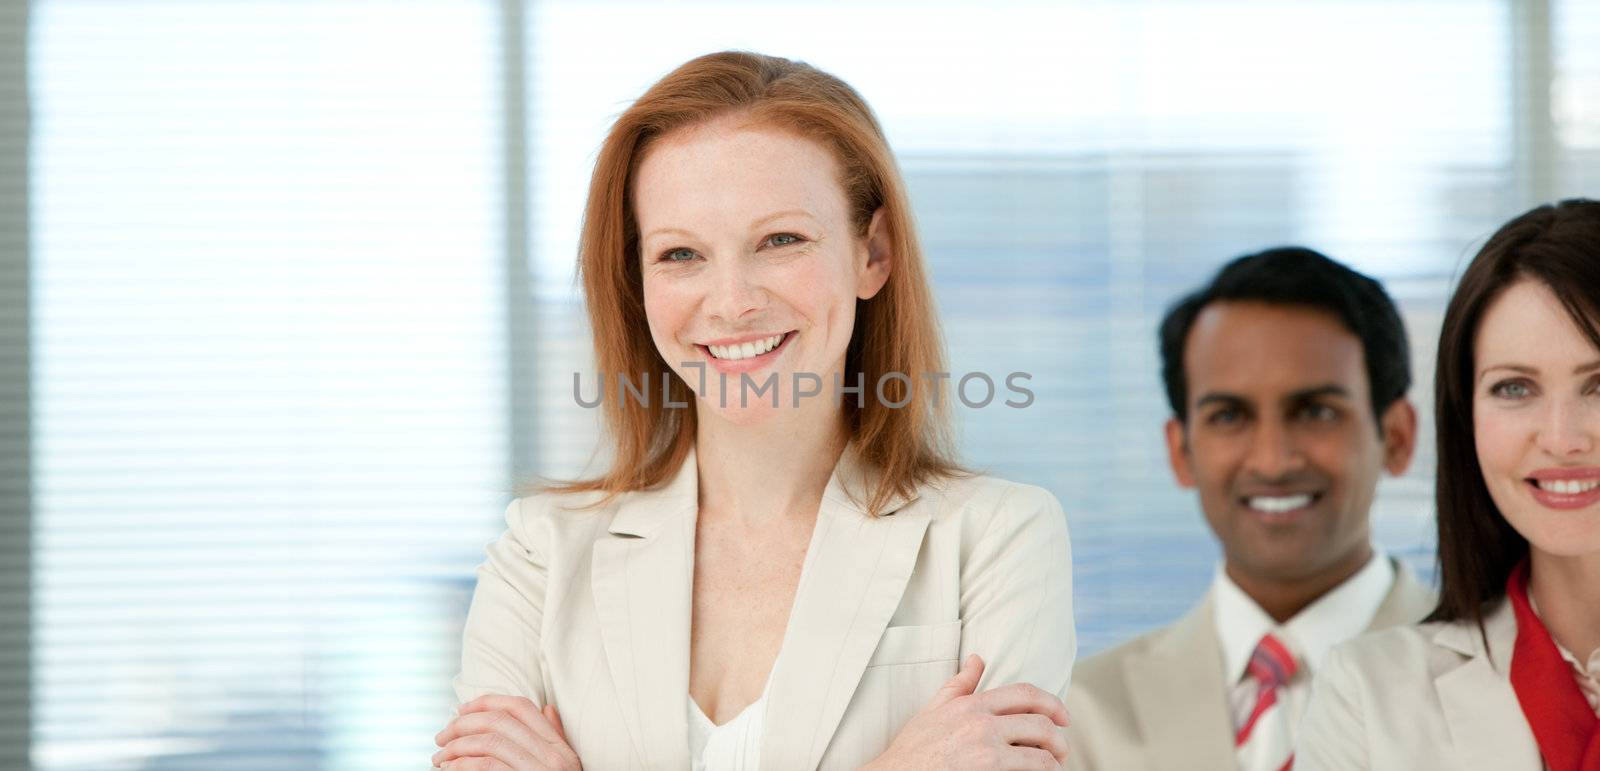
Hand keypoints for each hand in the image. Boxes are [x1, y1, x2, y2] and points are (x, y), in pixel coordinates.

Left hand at [432, 695, 581, 769]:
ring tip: (441, 758)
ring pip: (489, 744)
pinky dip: (462, 765)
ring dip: (456, 748)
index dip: (487, 702)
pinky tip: (451, 770)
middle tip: (442, 737)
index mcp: (559, 747)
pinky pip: (486, 767)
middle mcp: (551, 757)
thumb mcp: (565, 767)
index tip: (462, 710)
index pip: (520, 708)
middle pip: (499, 722)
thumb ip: (555, 738)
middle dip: (462, 725)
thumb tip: (547, 709)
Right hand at [864, 654, 1070, 770]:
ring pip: (1040, 756)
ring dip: (1053, 764)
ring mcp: (986, 753)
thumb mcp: (933, 709)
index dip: (1052, 704)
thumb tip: (977, 659)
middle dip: (1059, 739)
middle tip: (1062, 750)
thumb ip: (959, 684)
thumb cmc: (913, 748)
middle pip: (1040, 725)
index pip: (1026, 694)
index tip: (1064, 718)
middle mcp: (982, 725)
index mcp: (972, 704)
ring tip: (1053, 768)